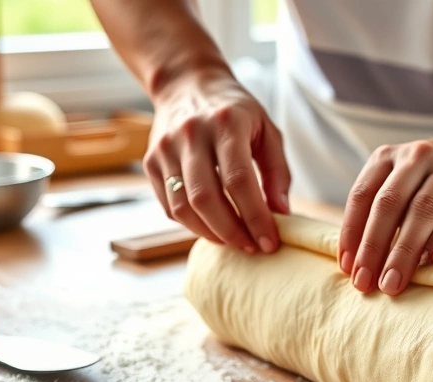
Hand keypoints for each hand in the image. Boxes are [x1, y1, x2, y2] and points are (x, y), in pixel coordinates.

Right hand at [144, 69, 290, 253]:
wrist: (187, 84)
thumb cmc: (236, 112)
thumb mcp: (267, 130)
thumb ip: (277, 172)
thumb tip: (281, 214)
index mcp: (226, 123)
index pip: (239, 181)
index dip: (255, 217)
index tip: (270, 242)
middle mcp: (190, 134)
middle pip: (206, 198)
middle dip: (232, 231)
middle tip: (252, 246)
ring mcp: (165, 148)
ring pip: (183, 207)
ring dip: (211, 233)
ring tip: (235, 241)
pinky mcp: (150, 162)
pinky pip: (169, 206)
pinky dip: (192, 225)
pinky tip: (213, 228)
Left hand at [338, 135, 432, 295]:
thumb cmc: (429, 180)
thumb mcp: (398, 180)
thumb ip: (376, 212)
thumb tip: (355, 264)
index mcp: (392, 155)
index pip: (365, 195)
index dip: (354, 234)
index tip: (350, 270)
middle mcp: (426, 157)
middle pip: (397, 204)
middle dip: (381, 247)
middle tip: (375, 284)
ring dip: (414, 248)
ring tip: (399, 277)